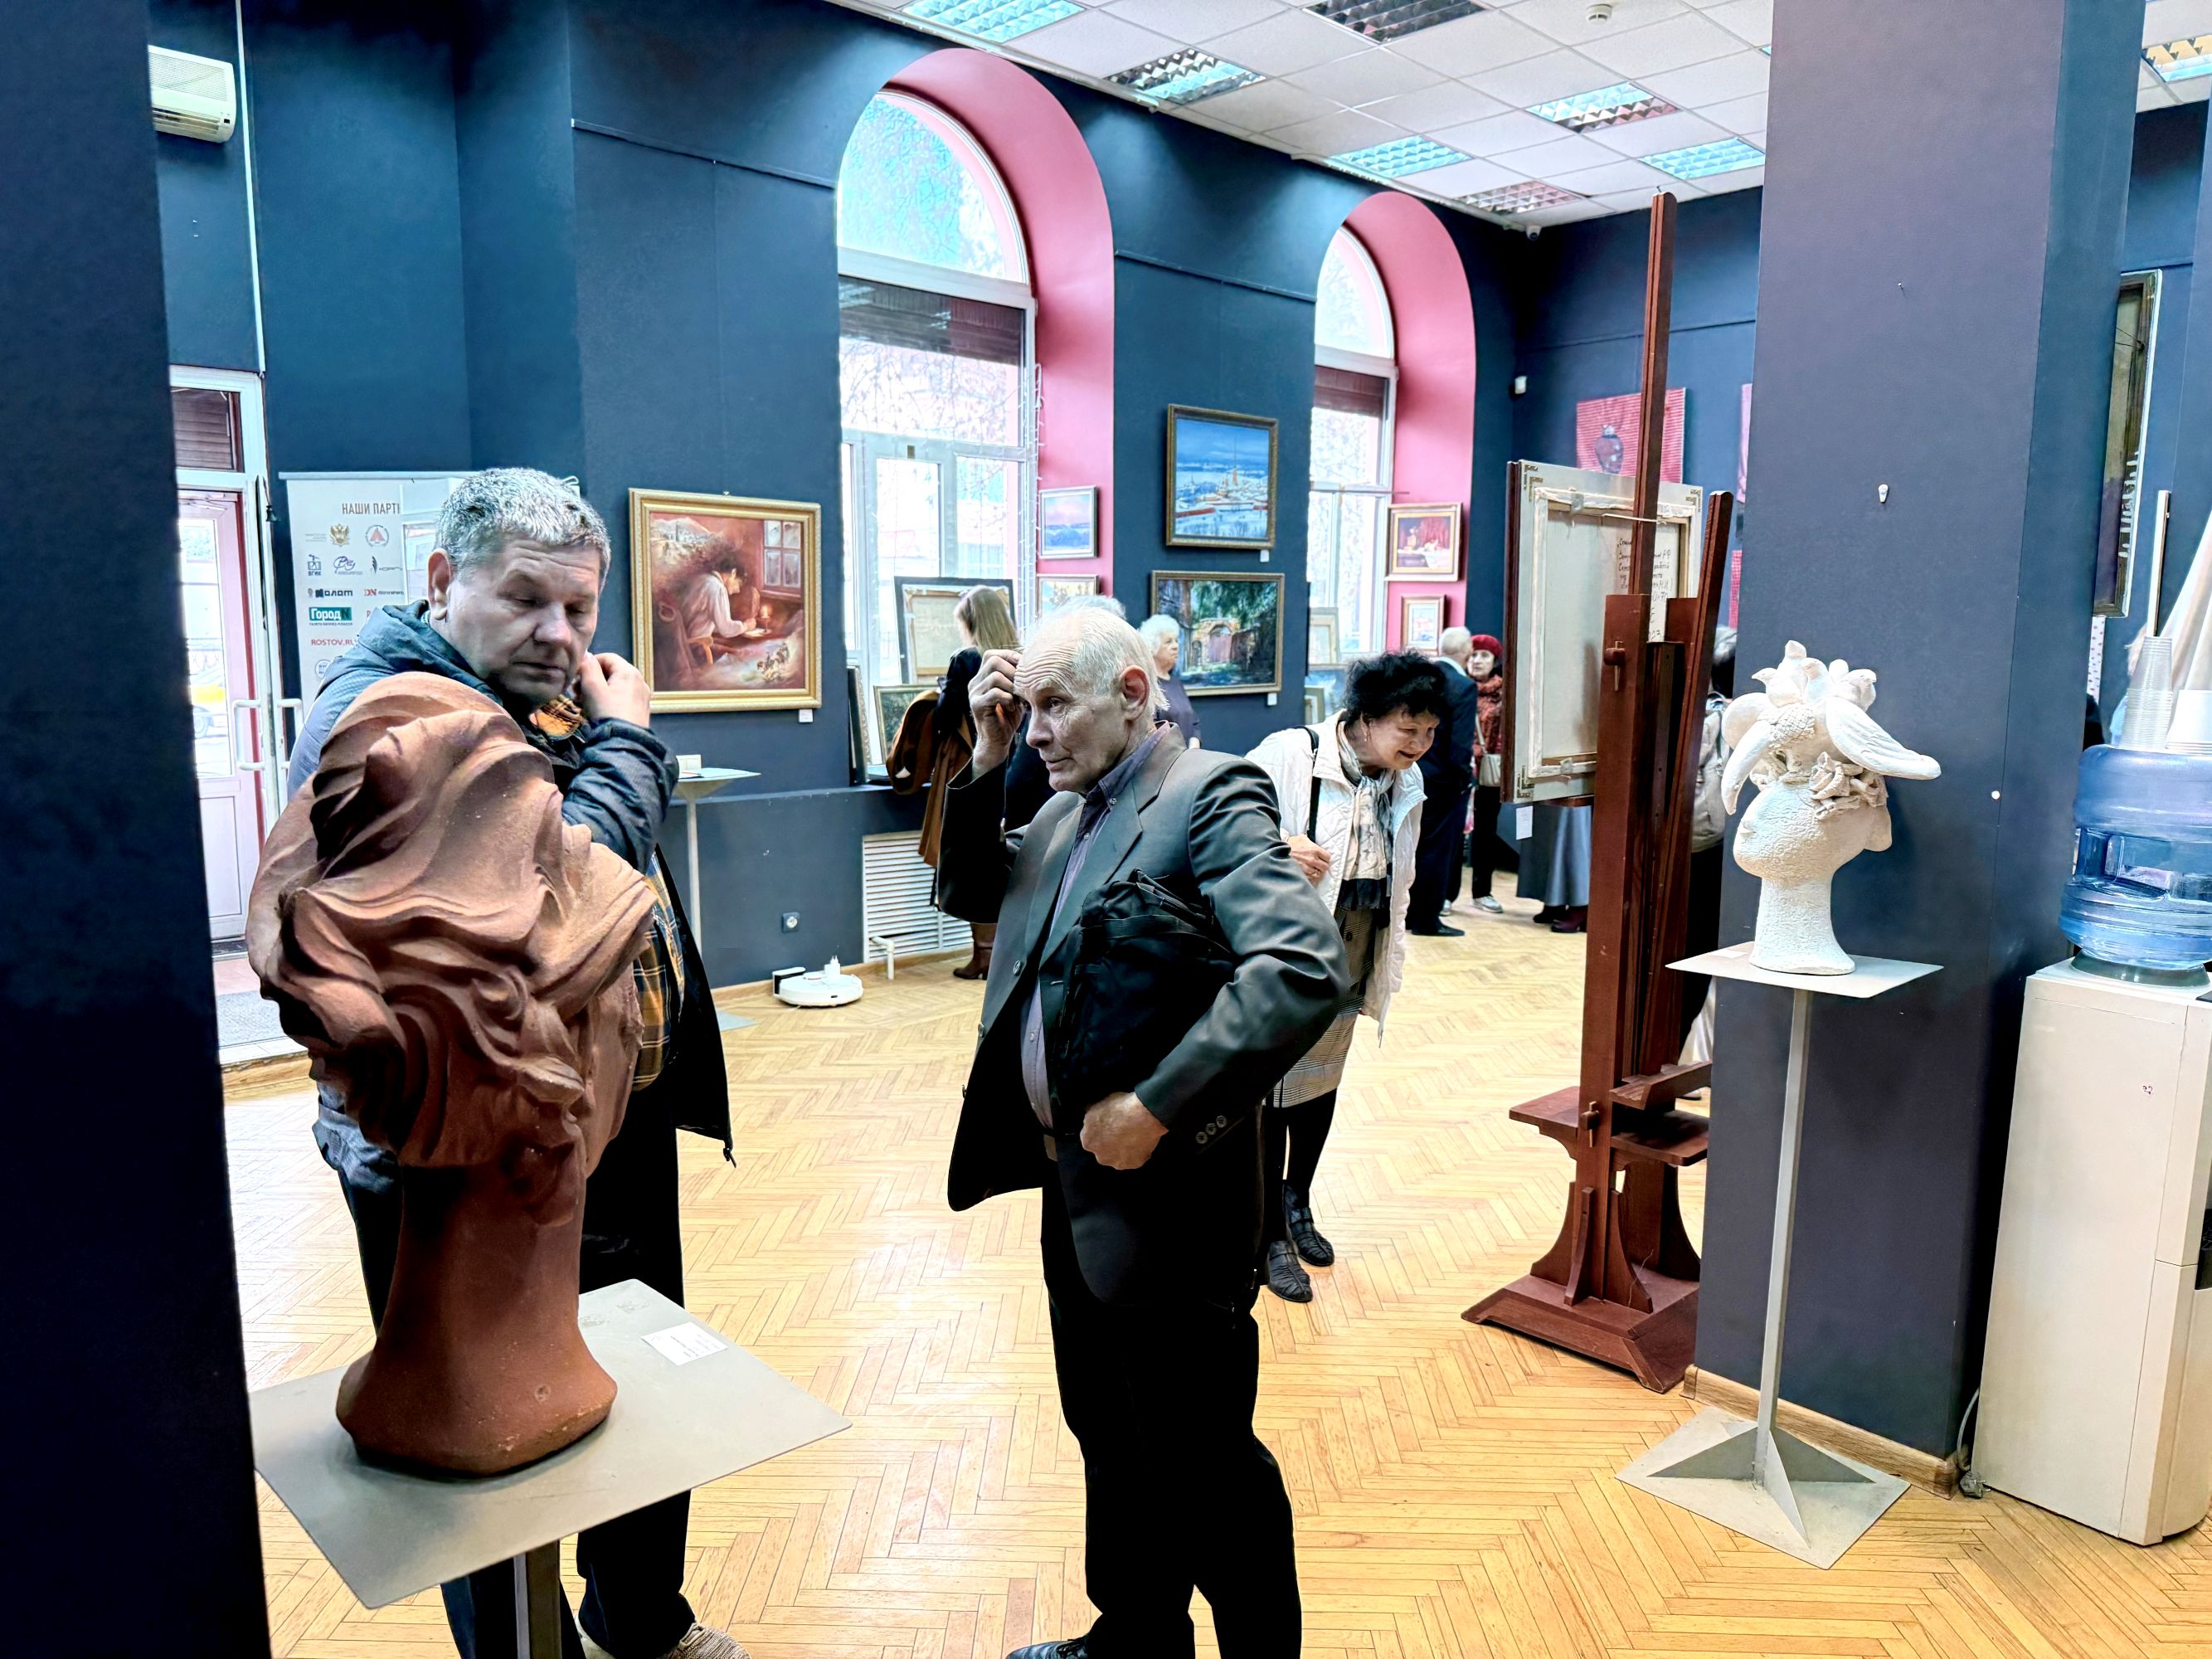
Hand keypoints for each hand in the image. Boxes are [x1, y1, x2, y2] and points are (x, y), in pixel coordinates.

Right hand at [577, 652, 652, 726]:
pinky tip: (597, 710)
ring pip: (616, 686)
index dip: (589, 664)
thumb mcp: (592, 688)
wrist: (624, 743)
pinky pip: (622, 698)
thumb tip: (587, 655)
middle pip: (612, 671)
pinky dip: (608, 699)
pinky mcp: (640, 710)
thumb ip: (588, 668)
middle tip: (577, 692)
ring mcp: (642, 696)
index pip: (607, 657)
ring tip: (584, 702)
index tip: (576, 677)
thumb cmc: (606, 713)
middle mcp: (640, 681)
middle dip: (592, 678)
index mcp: (629, 672)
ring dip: (598, 690)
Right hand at [969, 647, 1023, 771]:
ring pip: (995, 676)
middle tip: (1022, 686)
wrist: (997, 742)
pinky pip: (995, 693)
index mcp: (982, 677)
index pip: (992, 654)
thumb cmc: (1008, 717)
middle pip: (993, 659)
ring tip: (1017, 699)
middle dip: (1013, 670)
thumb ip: (1017, 679)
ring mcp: (974, 693)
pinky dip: (1008, 698)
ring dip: (1012, 686)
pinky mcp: (976, 705)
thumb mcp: (1014, 694)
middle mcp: (975, 682)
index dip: (1010, 657)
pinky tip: (1012, 708)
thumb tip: (1032, 661)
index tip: (1025, 670)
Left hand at [1080, 1091, 1167, 1169]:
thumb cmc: (1120, 1107)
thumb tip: (1090, 1111)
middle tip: (1122, 1130)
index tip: (1110, 1125)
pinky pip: (1135, 1159)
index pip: (1091, 1138)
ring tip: (1134, 1135)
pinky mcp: (1133, 1164)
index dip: (1101, 1131)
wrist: (1143, 1114)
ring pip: (1119, 1156)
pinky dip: (1138, 1152)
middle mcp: (1100, 1156)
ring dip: (1124, 1149)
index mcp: (1088, 1141)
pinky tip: (1142, 1141)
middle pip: (1104, 1150)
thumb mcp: (1099, 1104)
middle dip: (1111, 1143)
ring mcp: (1117, 1162)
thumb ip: (1092, 1114)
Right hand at [1286, 834, 1332, 884]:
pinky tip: (1306, 872)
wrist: (1278, 852)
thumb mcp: (1302, 838)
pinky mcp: (1302, 875)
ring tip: (1311, 868)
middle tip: (1318, 864)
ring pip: (1318, 874)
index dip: (1325, 857)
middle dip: (1322, 865)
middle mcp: (1313, 860)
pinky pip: (1311, 878)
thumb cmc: (1289, 845)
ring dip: (1315, 871)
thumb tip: (1314, 843)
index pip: (1328, 857)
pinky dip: (1309, 876)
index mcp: (1315, 850)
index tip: (1322, 858)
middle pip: (1325, 867)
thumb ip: (1311, 841)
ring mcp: (1307, 869)